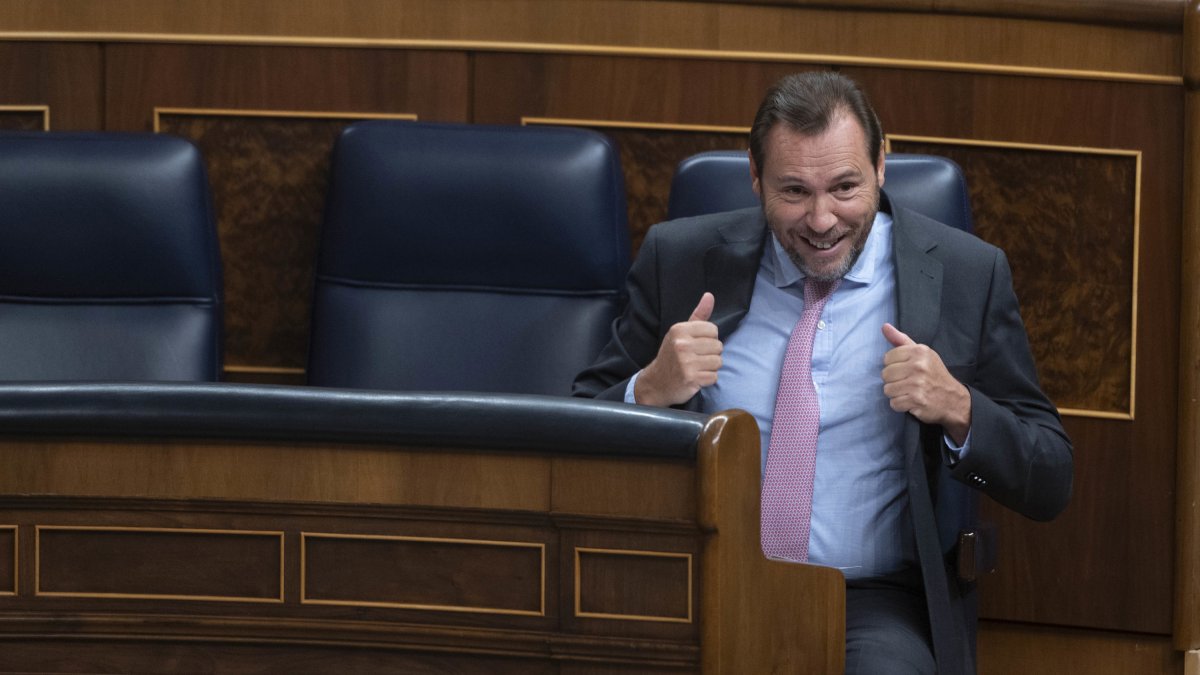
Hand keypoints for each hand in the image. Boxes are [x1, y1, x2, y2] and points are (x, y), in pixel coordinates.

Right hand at [635, 293, 722, 406]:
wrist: (656, 382)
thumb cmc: (672, 355)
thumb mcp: (681, 333)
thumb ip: (698, 315)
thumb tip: (710, 295)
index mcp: (680, 330)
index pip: (713, 329)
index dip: (709, 339)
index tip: (697, 345)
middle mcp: (682, 344)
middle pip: (718, 346)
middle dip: (711, 354)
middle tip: (696, 358)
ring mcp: (686, 362)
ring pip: (718, 362)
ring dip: (710, 367)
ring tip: (697, 367)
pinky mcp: (691, 378)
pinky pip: (714, 377)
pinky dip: (707, 379)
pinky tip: (696, 377)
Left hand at [881, 323, 970, 443]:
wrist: (954, 399)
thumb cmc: (934, 374)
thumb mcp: (922, 353)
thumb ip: (901, 340)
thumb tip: (884, 326)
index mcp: (919, 351)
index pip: (887, 358)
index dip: (893, 366)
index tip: (905, 370)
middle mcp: (919, 365)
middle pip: (885, 374)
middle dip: (893, 381)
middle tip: (908, 382)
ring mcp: (917, 383)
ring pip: (888, 390)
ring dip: (896, 394)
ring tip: (909, 392)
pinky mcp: (917, 400)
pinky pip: (894, 403)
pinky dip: (900, 405)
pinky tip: (911, 401)